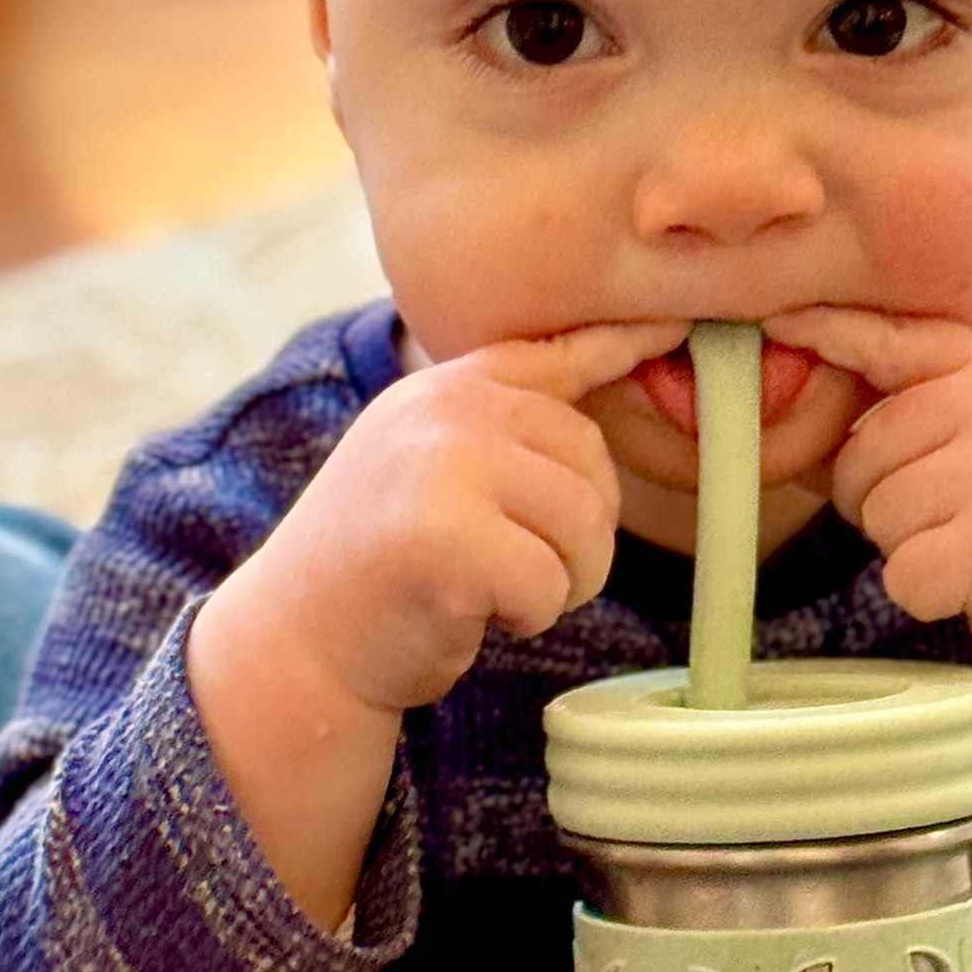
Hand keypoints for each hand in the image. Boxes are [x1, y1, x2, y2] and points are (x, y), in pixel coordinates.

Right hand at [187, 318, 684, 922]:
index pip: (558, 354)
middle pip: (592, 464)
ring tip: (491, 589)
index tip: (675, 328)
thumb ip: (506, 420)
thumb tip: (627, 352)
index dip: (625, 344)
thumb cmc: (384, 564)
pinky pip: (550, 582)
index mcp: (450, 385)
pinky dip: (527, 615)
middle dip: (578, 534)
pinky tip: (470, 612)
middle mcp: (447, 407)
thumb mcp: (434, 461)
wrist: (296, 644)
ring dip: (560, 579)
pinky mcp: (444, 535)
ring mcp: (443, 463)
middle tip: (513, 566)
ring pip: (584, 523)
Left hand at [766, 306, 971, 905]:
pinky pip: (902, 573)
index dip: (824, 331)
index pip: (891, 336)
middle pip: (862, 451)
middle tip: (953, 517)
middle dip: (882, 498)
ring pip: (877, 514)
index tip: (776, 322)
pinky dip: (927, 593)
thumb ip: (915, 407)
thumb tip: (788, 400)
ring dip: (908, 549)